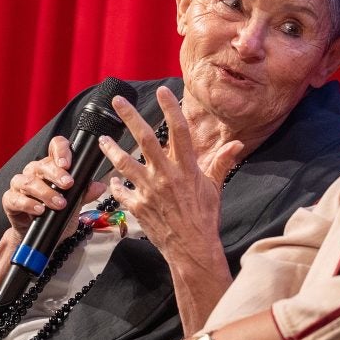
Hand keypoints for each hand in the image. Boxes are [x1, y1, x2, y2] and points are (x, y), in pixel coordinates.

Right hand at [1, 135, 105, 238]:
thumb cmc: (58, 215)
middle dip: (57, 174)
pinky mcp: (10, 200)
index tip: (68, 163)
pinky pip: (15, 198)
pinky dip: (28, 204)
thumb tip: (99, 186)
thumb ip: (85, 193)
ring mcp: (20, 185)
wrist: (44, 236)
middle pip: (42, 165)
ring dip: (46, 192)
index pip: (55, 147)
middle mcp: (34, 172)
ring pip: (29, 181)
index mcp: (51, 167)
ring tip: (59, 203)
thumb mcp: (76, 205)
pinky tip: (40, 210)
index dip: (61, 150)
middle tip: (68, 184)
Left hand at [98, 86, 242, 256]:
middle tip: (117, 101)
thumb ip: (222, 163)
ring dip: (111, 149)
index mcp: (186, 168)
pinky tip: (113, 180)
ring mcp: (149, 190)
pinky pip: (121, 192)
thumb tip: (236, 145)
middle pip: (144, 139)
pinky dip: (116, 185)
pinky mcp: (137, 206)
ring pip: (124, 162)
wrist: (192, 248)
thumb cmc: (205, 217)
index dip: (170, 109)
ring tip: (103, 139)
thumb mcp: (215, 188)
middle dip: (129, 117)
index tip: (163, 92)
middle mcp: (165, 175)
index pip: (179, 131)